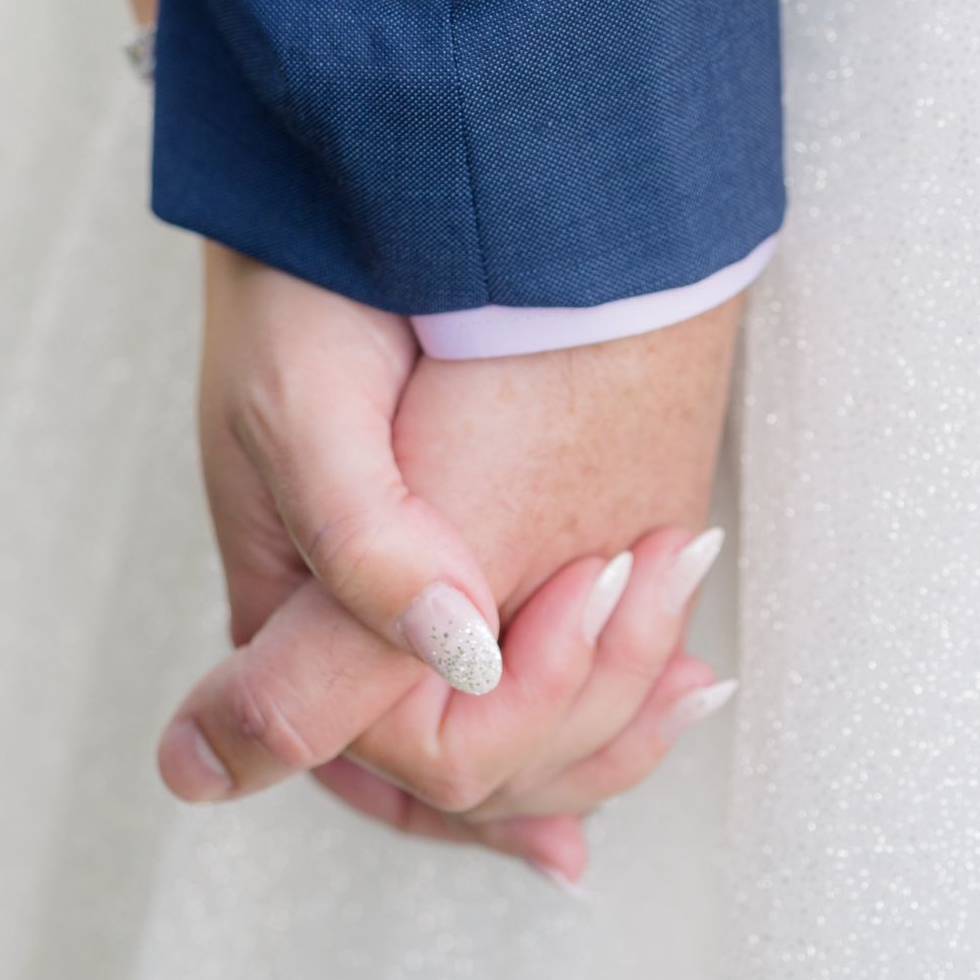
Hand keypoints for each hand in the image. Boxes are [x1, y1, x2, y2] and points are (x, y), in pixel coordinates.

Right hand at [160, 247, 739, 888]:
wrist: (355, 164)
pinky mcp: (471, 519)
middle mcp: (346, 605)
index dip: (478, 789)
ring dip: (600, 709)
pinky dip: (604, 653)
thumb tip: (461, 658)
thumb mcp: (309, 408)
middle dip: (567, 742)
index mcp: (290, 601)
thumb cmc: (303, 274)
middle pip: (454, 754)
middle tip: (671, 685)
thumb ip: (368, 551)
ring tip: (690, 677)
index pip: (370, 755)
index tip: (570, 815)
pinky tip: (673, 642)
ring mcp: (410, 566)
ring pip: (503, 704)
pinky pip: (530, 632)